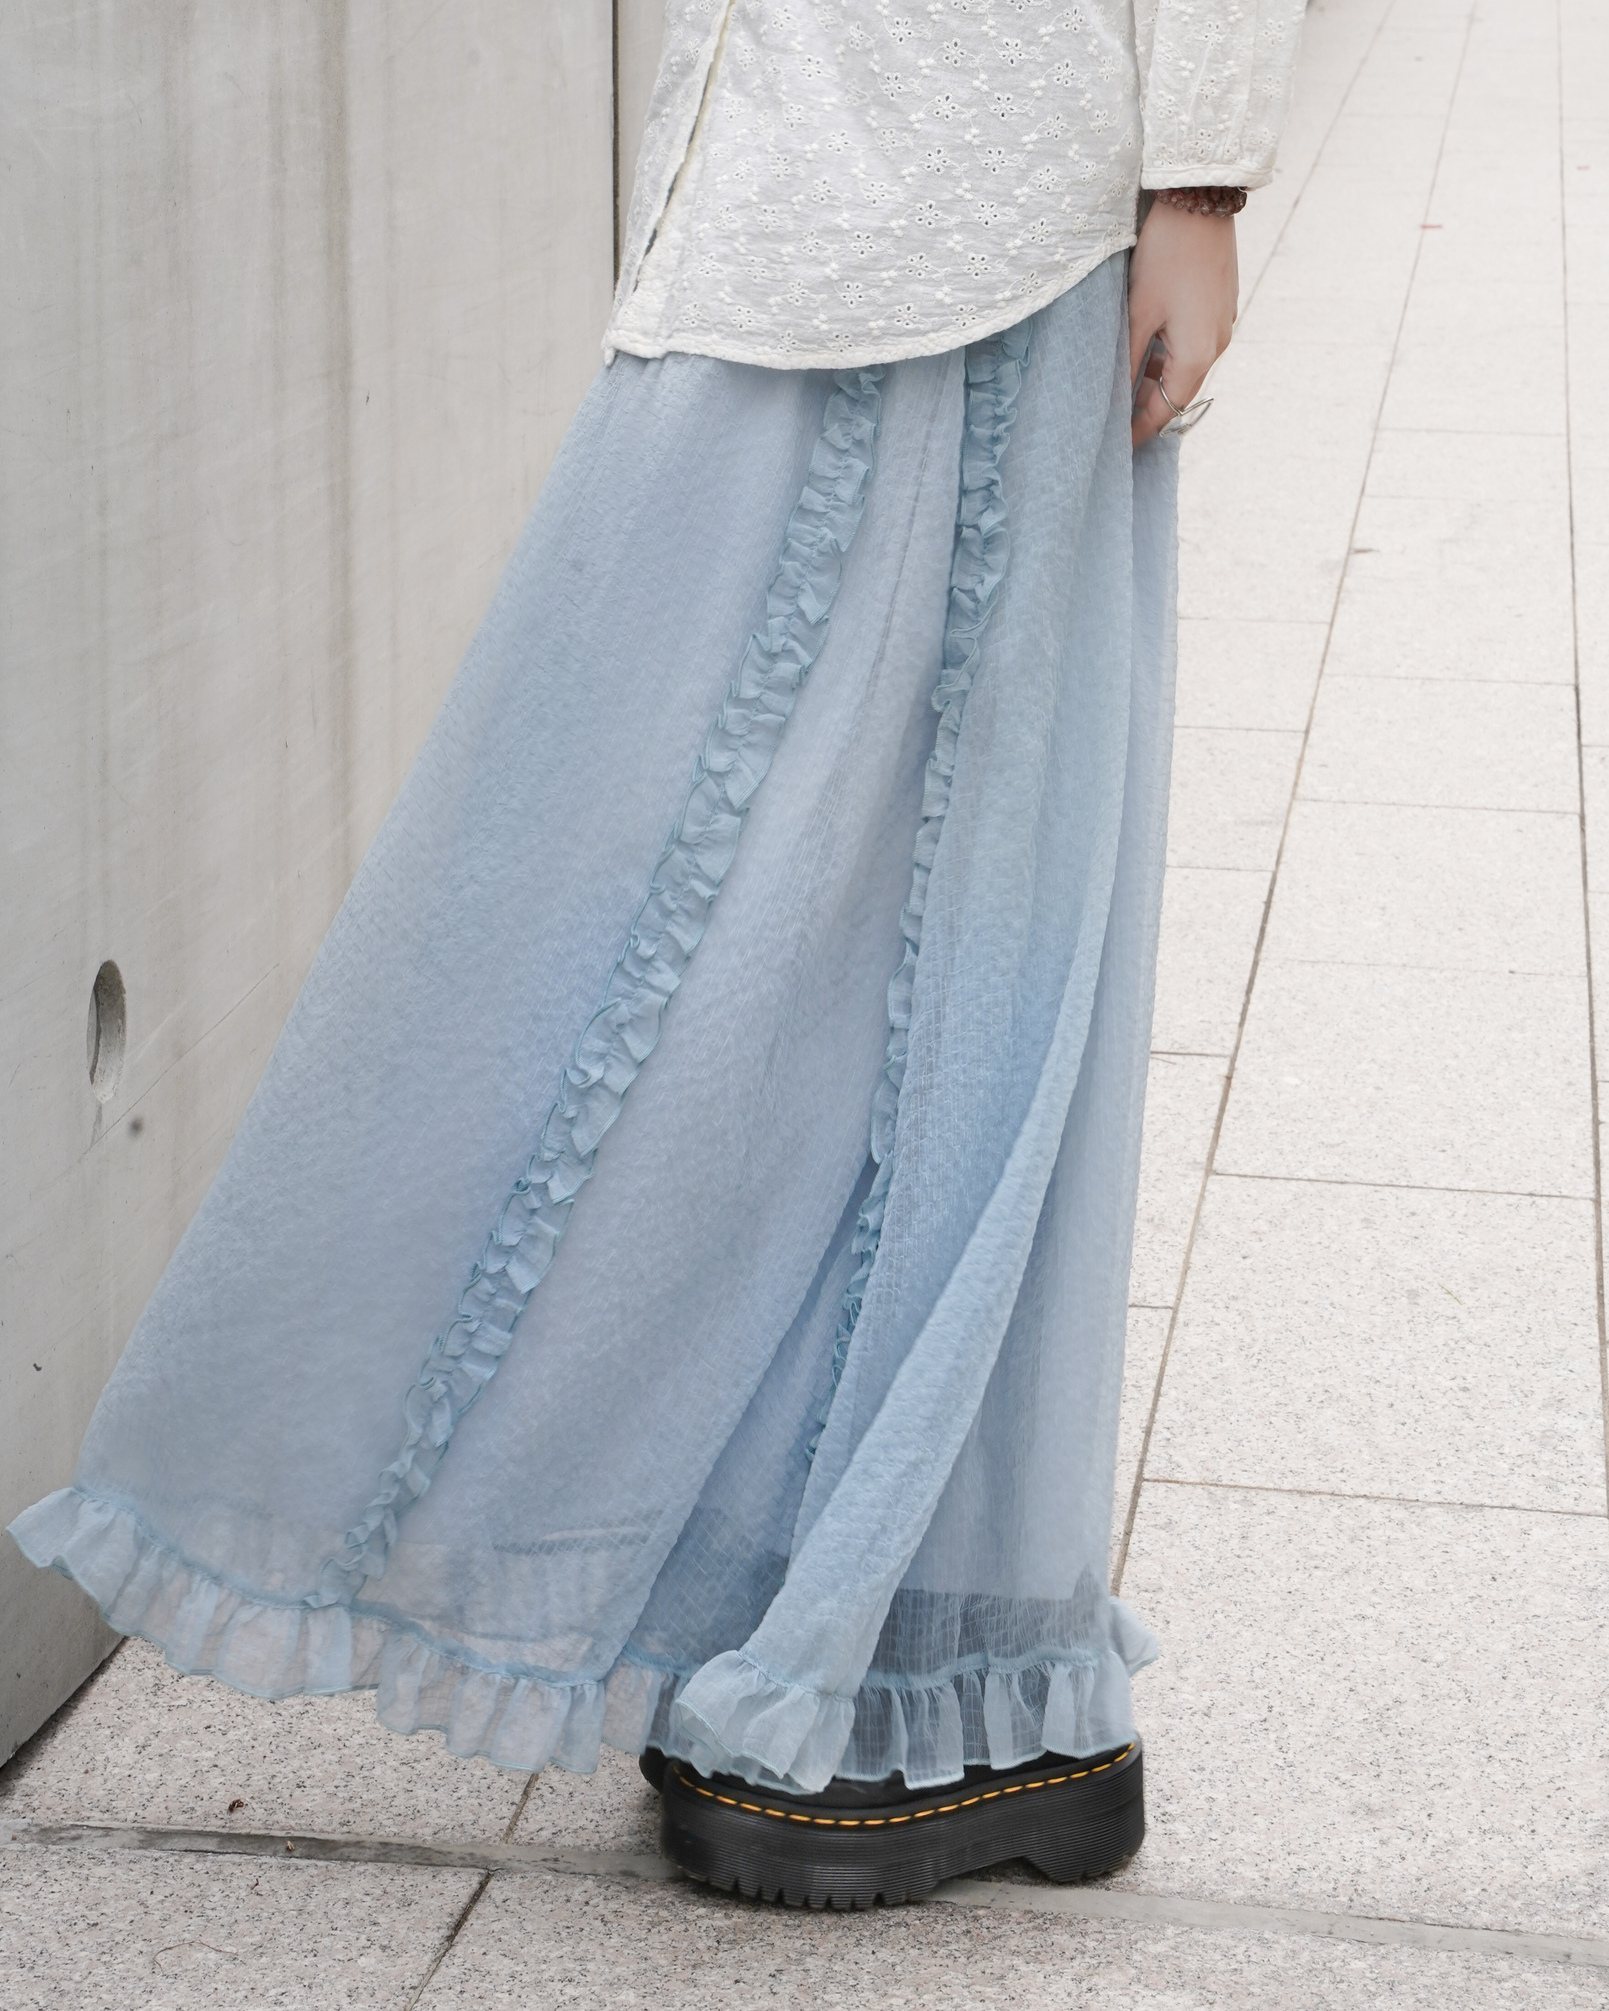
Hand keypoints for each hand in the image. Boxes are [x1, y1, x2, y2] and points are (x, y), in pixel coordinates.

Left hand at [1128, 201, 1239, 446]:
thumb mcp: (1138, 312)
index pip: (1165, 410)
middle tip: (1116, 420)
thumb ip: (1128, 359)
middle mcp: (1217, 345)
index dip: (1139, 430)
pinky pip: (1193, 344)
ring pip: (1185, 368)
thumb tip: (1114, 395)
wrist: (1201, 200)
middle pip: (1178, 393)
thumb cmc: (1166, 254)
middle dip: (1148, 408)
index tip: (1116, 445)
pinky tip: (1145, 349)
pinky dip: (1169, 355)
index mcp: (1198, 355)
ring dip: (1157, 379)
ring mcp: (1222, 325)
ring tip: (1124, 384)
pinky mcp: (1220, 305)